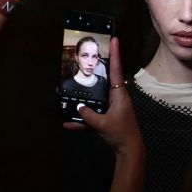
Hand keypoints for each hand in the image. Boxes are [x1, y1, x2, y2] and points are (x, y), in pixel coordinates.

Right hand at [65, 37, 140, 157]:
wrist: (128, 151)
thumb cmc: (121, 134)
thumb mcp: (104, 124)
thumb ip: (89, 115)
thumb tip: (78, 108)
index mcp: (119, 94)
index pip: (116, 70)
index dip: (115, 54)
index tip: (114, 39)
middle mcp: (115, 98)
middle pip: (101, 81)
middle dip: (90, 73)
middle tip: (80, 61)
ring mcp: (110, 108)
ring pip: (93, 99)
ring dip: (80, 99)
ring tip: (63, 94)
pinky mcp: (106, 118)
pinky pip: (91, 116)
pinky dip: (80, 120)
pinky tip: (67, 124)